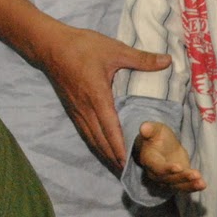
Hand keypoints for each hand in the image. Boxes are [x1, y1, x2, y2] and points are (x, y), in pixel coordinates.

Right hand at [0, 0, 168, 173]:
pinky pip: (84, 131)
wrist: (50, 45)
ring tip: (117, 166)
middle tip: (128, 171)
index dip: (119, 146)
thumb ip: (141, 58)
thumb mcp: (114, 49)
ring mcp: (77, 110)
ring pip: (91, 137)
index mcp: (98, 96)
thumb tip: (167, 61)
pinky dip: (94, 143)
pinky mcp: (72, 108)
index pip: (110, 127)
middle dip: (113, 156)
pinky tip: (101, 148)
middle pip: (100, 139)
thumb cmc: (82, 46)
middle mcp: (86, 108)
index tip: (128, 161)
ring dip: (104, 152)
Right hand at [133, 122, 205, 192]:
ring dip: (189, 185)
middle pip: (168, 179)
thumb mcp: (155, 129)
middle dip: (182, 177)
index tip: (179, 167)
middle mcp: (155, 173)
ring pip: (176, 185)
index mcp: (149, 160)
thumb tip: (144, 127)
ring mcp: (166, 179)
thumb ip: (150, 129)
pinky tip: (202, 185)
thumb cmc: (157, 136)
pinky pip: (183, 186)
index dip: (167, 168)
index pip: (157, 167)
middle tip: (196, 174)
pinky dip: (193, 187)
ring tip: (201, 183)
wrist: (161, 145)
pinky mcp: (177, 181)